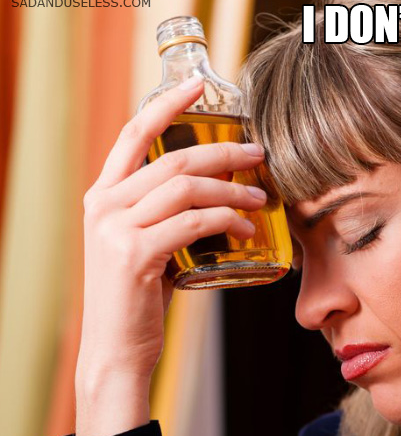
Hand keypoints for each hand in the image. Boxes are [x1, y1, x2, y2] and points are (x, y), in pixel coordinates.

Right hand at [75, 76, 266, 435]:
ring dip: (231, 190)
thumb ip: (166, 216)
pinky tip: (247, 230)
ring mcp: (116, 228)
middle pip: (172, 158)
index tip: (198, 87)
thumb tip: (220, 197)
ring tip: (261, 199)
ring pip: (186, 187)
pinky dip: (226, 221)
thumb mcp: (145, 244)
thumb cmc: (139, 296)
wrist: (117, 348)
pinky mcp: (135, 254)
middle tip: (258, 155)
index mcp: (104, 194)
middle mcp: (104, 204)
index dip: (166, 105)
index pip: (132, 134)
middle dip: (221, 152)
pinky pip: (194, 223)